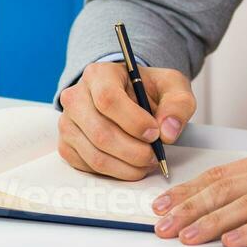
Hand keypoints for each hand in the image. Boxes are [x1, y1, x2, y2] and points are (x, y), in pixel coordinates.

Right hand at [57, 62, 195, 180]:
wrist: (129, 97)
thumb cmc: (148, 90)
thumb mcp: (172, 86)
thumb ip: (178, 104)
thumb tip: (168, 132)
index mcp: (99, 74)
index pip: (108, 99)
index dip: (133, 121)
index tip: (154, 133)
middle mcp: (76, 97)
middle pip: (100, 132)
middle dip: (133, 151)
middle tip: (154, 155)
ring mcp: (68, 123)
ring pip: (95, 155)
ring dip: (126, 167)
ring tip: (147, 162)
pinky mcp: (67, 146)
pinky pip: (89, 168)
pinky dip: (114, 173)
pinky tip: (131, 165)